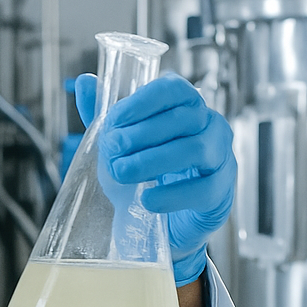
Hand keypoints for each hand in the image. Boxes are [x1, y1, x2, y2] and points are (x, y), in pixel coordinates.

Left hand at [76, 73, 235, 287]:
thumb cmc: (150, 175)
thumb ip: (108, 117)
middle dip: (144, 133)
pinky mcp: (221, 192)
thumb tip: (84, 82)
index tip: (116, 119)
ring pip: (196, 149)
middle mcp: (211, 126)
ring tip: (123, 172)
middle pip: (185, 118)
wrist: (168, 224)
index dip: (144, 101)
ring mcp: (221, 158)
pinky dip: (172, 195)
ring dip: (154, 160)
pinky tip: (147, 200)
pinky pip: (204, 189)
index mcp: (188, 107)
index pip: (174, 89)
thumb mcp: (125, 146)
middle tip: (113, 149)